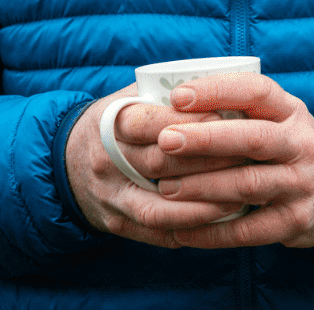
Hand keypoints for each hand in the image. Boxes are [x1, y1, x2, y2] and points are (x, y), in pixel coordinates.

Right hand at [66, 84, 250, 246]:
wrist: (67, 161)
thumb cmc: (120, 121)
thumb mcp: (133, 95)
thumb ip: (169, 91)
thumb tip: (225, 81)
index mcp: (110, 123)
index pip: (147, 122)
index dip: (187, 120)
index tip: (224, 116)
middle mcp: (106, 162)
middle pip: (159, 163)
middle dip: (206, 160)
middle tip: (247, 156)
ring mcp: (110, 197)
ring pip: (158, 207)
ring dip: (201, 204)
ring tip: (239, 196)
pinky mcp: (116, 223)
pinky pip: (156, 233)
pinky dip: (191, 228)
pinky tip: (220, 219)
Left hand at [153, 72, 313, 249]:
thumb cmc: (286, 146)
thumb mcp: (278, 118)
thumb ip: (239, 109)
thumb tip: (170, 100)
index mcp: (291, 111)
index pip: (257, 91)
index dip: (217, 91)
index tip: (177, 96)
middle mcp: (300, 144)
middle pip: (253, 138)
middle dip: (205, 139)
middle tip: (165, 140)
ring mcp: (300, 184)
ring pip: (247, 184)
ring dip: (203, 186)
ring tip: (166, 187)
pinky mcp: (294, 221)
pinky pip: (248, 230)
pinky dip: (212, 233)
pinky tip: (181, 230)